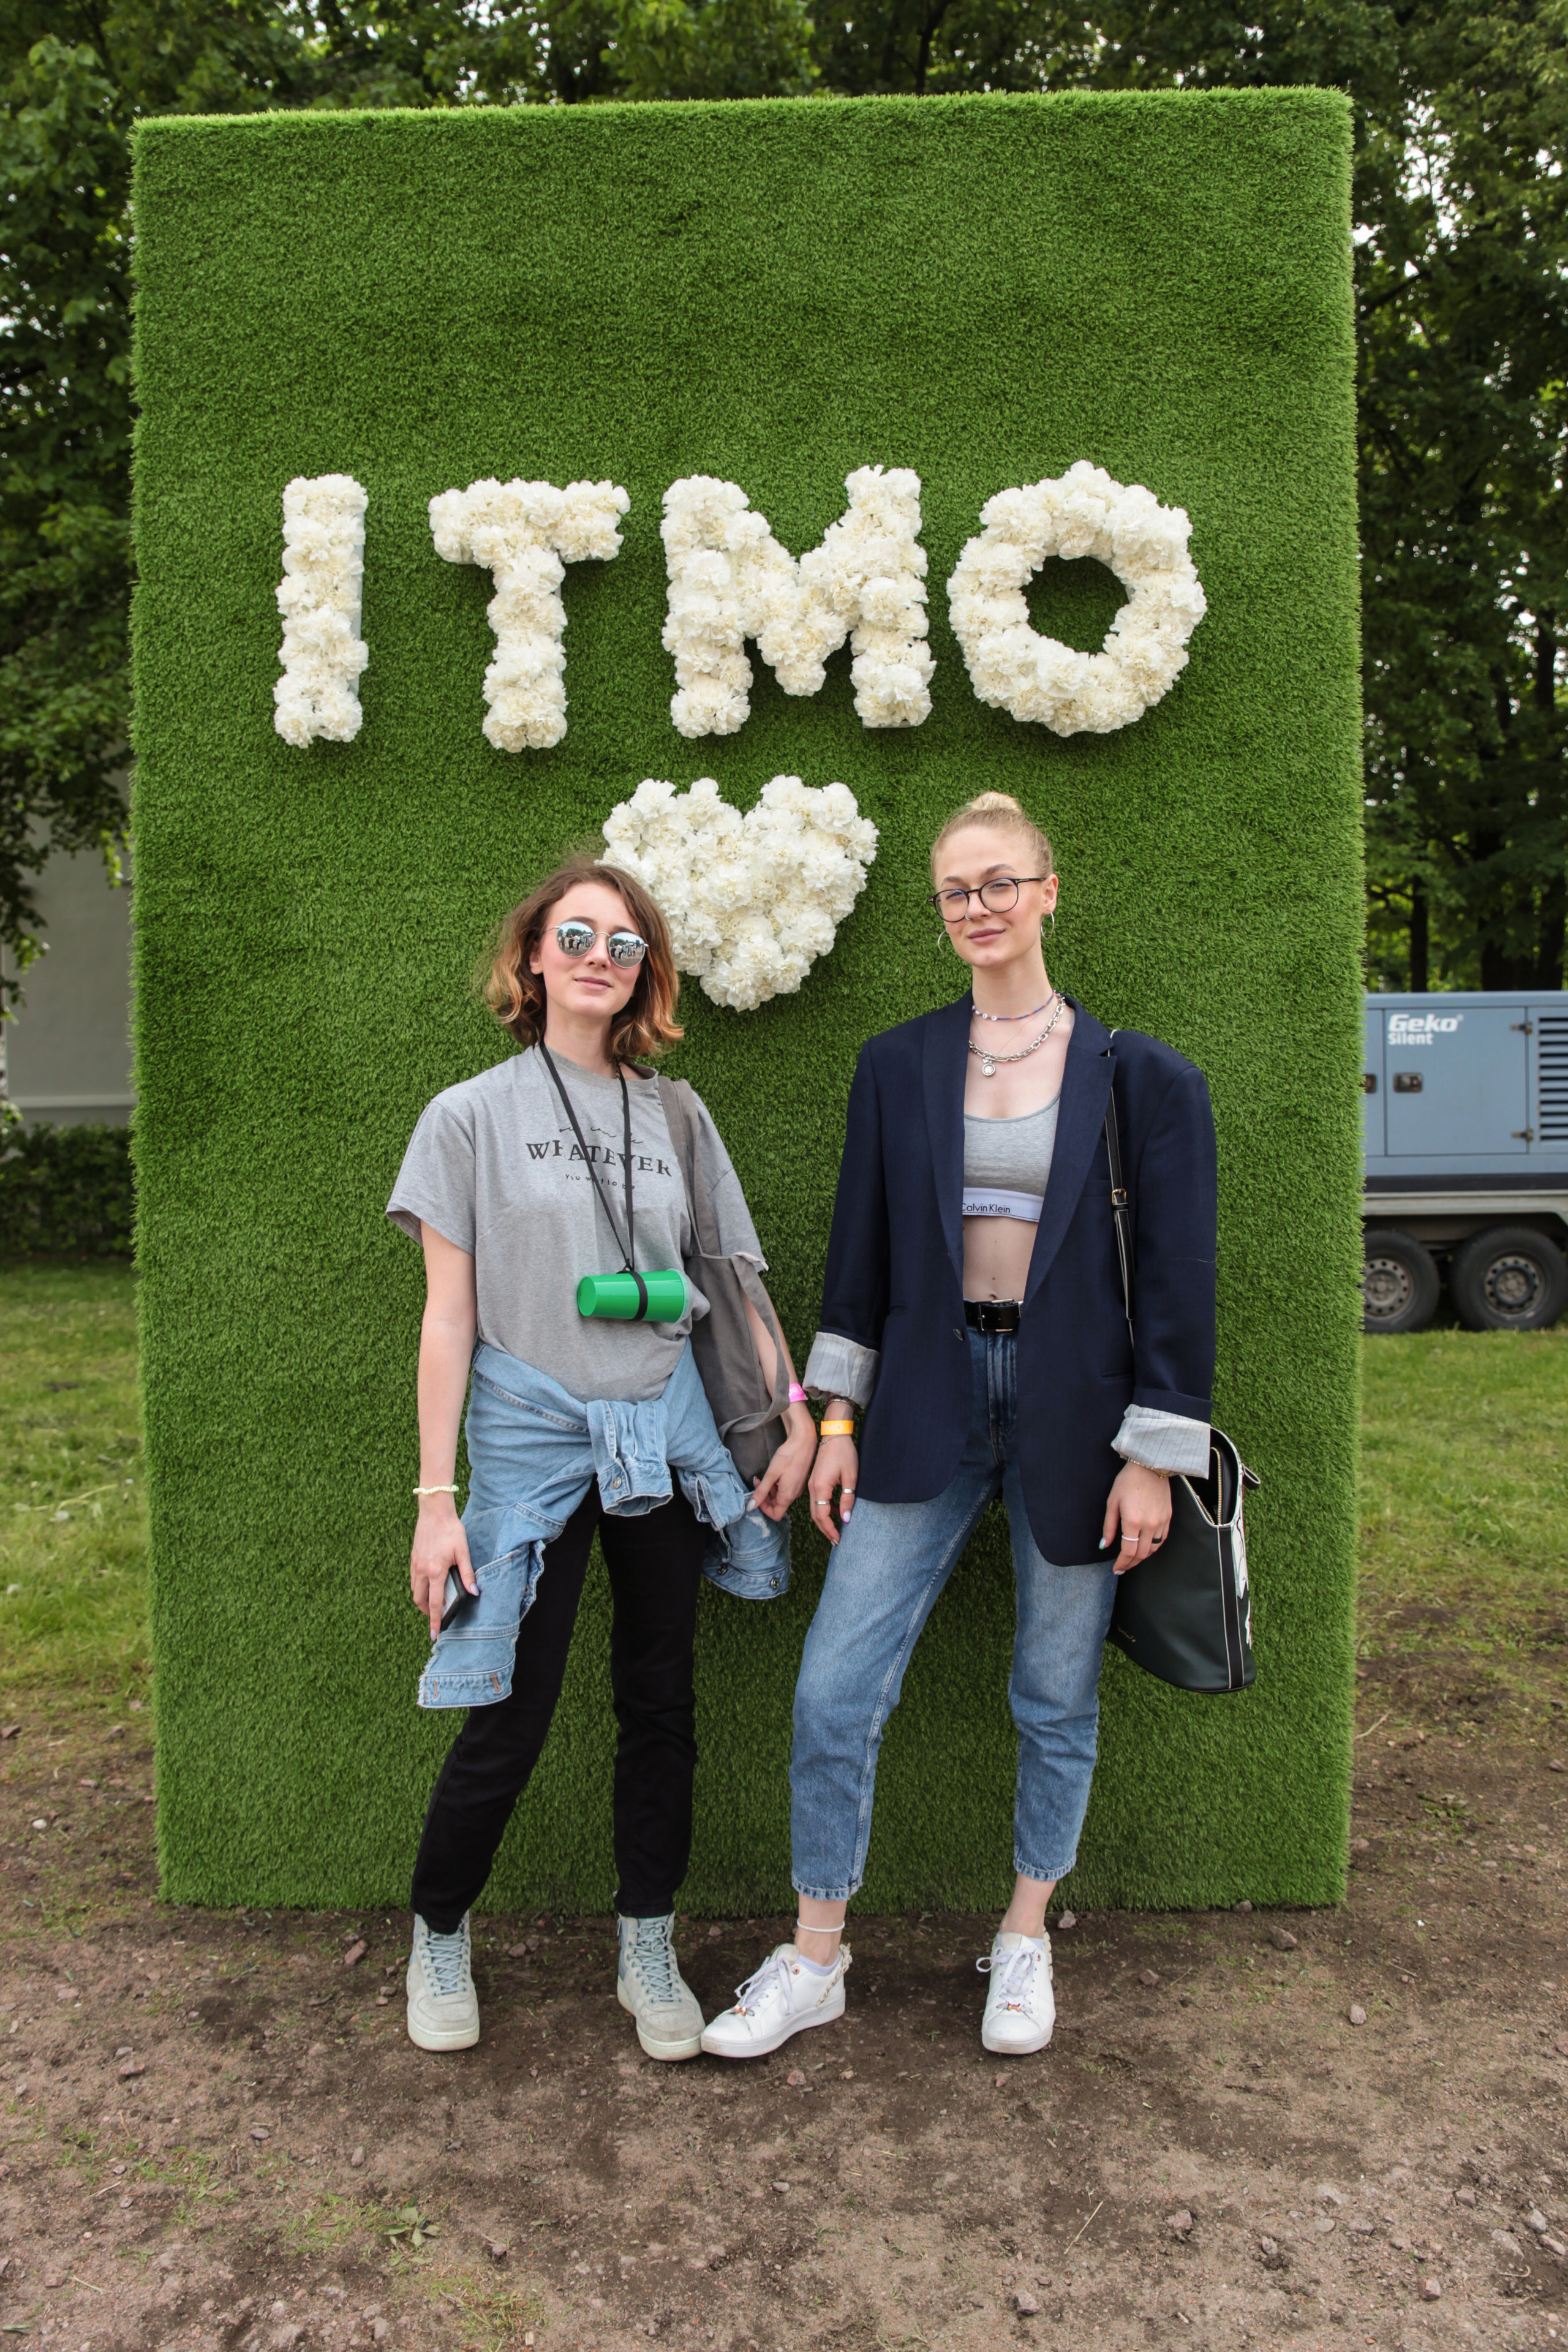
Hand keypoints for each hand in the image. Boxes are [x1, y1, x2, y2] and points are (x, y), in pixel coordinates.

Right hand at [410, 1495, 475, 1637]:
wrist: (434, 1512)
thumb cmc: (450, 1530)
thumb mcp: (463, 1552)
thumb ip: (468, 1574)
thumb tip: (474, 1592)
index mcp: (435, 1572)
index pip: (434, 1603)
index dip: (435, 1620)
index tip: (434, 1634)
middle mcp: (422, 1571)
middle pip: (420, 1600)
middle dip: (427, 1612)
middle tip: (436, 1617)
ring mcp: (415, 1565)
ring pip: (415, 1590)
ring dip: (422, 1600)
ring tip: (433, 1602)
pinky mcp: (413, 1559)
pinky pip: (413, 1580)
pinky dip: (419, 1587)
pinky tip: (429, 1584)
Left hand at [750, 1405, 817, 1521]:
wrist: (804, 1441)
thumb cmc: (788, 1456)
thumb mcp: (771, 1474)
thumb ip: (761, 1492)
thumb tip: (750, 1507)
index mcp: (788, 1496)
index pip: (775, 1515)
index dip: (763, 1508)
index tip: (757, 1494)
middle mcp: (794, 1495)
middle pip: (777, 1506)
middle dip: (764, 1497)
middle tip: (758, 1482)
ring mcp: (797, 1489)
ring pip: (780, 1497)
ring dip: (770, 1490)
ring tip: (765, 1476)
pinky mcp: (797, 1482)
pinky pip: (785, 1490)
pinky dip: (776, 1485)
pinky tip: (774, 1474)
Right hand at [808, 1435, 858, 1547]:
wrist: (835, 1435)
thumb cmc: (844, 1453)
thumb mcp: (850, 1477)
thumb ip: (847, 1499)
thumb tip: (846, 1520)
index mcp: (820, 1487)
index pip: (822, 1515)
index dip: (830, 1529)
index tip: (838, 1540)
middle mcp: (812, 1487)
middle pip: (815, 1515)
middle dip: (825, 1529)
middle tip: (836, 1541)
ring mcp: (812, 1484)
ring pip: (815, 1508)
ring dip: (824, 1521)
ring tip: (836, 1530)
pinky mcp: (815, 1481)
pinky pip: (817, 1500)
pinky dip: (825, 1510)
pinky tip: (837, 1513)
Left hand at [1100, 1461, 1171, 1573]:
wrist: (1151, 1466)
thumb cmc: (1128, 1481)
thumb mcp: (1112, 1502)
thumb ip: (1109, 1527)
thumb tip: (1104, 1545)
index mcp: (1133, 1521)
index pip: (1128, 1552)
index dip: (1122, 1563)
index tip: (1116, 1569)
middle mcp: (1149, 1525)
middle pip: (1141, 1554)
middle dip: (1131, 1564)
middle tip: (1123, 1567)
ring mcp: (1161, 1522)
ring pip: (1153, 1549)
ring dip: (1142, 1557)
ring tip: (1132, 1559)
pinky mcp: (1168, 1518)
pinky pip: (1162, 1540)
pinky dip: (1153, 1547)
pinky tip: (1145, 1547)